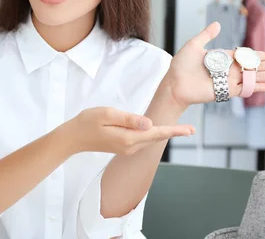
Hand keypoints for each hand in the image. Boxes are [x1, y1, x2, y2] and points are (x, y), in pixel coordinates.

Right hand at [65, 107, 194, 155]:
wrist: (73, 137)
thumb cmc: (88, 122)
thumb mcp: (108, 114)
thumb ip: (129, 119)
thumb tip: (149, 124)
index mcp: (128, 138)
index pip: (156, 133)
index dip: (174, 130)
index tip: (190, 130)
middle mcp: (130, 147)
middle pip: (156, 137)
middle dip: (172, 132)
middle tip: (191, 129)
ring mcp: (127, 149)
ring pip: (149, 139)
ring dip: (162, 133)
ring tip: (178, 129)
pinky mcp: (123, 147)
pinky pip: (141, 140)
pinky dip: (151, 134)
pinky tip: (155, 129)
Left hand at [164, 22, 264, 109]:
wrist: (173, 83)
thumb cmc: (181, 65)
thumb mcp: (193, 46)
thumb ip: (206, 35)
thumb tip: (216, 24)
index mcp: (223, 58)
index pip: (247, 56)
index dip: (262, 56)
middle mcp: (229, 70)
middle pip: (255, 67)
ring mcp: (228, 81)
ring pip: (254, 77)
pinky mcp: (225, 91)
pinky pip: (245, 89)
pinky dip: (257, 87)